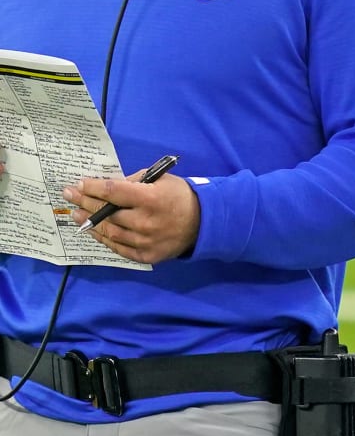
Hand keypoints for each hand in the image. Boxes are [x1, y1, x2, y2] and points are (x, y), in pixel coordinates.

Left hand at [64, 172, 198, 265]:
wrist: (204, 223)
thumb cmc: (180, 196)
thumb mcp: (162, 180)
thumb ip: (135, 182)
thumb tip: (108, 187)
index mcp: (151, 198)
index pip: (113, 192)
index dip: (92, 187)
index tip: (79, 184)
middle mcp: (145, 221)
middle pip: (107, 212)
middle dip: (85, 202)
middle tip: (69, 195)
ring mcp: (144, 241)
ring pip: (109, 232)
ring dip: (89, 222)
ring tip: (76, 214)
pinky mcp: (145, 256)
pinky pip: (118, 247)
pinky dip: (104, 238)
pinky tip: (93, 231)